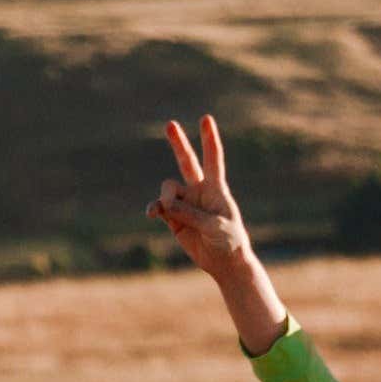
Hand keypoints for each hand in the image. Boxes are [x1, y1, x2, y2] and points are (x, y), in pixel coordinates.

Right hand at [147, 118, 250, 270]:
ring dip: (166, 199)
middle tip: (170, 123)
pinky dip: (154, 208)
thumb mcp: (215, 226)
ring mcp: (185, 203)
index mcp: (216, 188)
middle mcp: (199, 191)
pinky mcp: (174, 218)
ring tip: (169, 212)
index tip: (206, 119)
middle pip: (187, 161)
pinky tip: (152, 213)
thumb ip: (190, 213)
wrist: (224, 262)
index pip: (213, 159)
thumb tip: (163, 205)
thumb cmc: (229, 241)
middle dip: (178, 143)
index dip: (209, 139)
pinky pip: (159, 207)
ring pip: (168, 189)